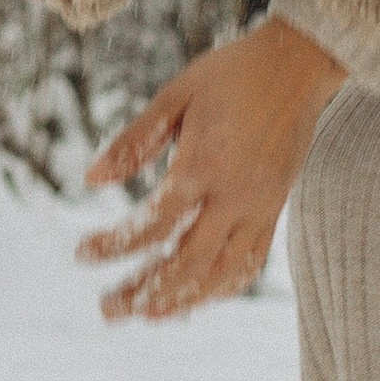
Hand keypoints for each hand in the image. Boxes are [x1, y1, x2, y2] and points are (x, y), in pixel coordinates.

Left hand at [78, 17, 344, 321]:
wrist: (297, 66)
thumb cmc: (229, 74)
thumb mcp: (175, 95)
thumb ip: (133, 141)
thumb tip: (89, 179)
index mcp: (204, 163)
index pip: (154, 223)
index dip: (115, 245)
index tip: (82, 254)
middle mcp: (236, 195)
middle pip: (187, 262)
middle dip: (144, 291)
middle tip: (107, 309)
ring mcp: (261, 207)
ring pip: (222, 273)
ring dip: (182, 300)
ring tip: (144, 315)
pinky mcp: (276, 209)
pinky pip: (250, 262)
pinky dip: (221, 286)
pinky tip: (194, 297)